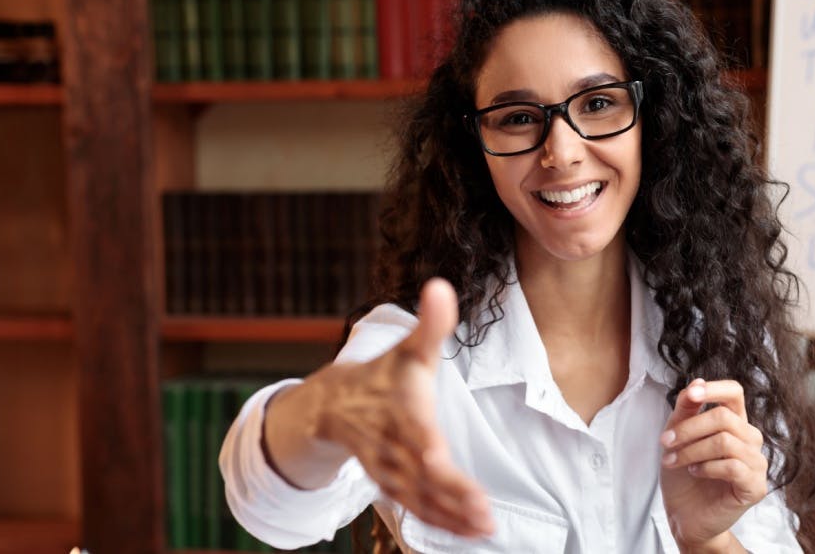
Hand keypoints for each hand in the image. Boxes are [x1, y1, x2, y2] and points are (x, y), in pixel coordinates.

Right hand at [297, 278, 493, 536]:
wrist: (331, 406)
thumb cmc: (383, 376)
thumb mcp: (408, 348)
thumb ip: (431, 323)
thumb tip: (441, 285)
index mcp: (398, 411)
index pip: (412, 433)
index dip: (424, 450)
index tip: (438, 461)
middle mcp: (390, 446)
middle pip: (420, 476)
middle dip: (450, 495)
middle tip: (484, 514)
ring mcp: (388, 470)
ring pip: (419, 499)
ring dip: (450, 517)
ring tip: (483, 530)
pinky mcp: (392, 486)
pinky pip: (416, 509)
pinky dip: (440, 523)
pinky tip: (468, 532)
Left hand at [659, 378, 768, 549]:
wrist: (685, 515)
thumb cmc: (683, 476)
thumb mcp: (678, 435)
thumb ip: (687, 408)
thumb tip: (696, 382)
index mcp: (735, 422)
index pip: (734, 393)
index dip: (714, 389)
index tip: (691, 395)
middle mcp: (750, 439)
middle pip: (723, 417)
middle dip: (688, 428)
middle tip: (665, 442)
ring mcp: (756, 463)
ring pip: (725, 441)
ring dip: (691, 450)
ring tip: (673, 461)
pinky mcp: (755, 486)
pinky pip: (732, 466)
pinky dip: (706, 468)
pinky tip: (695, 473)